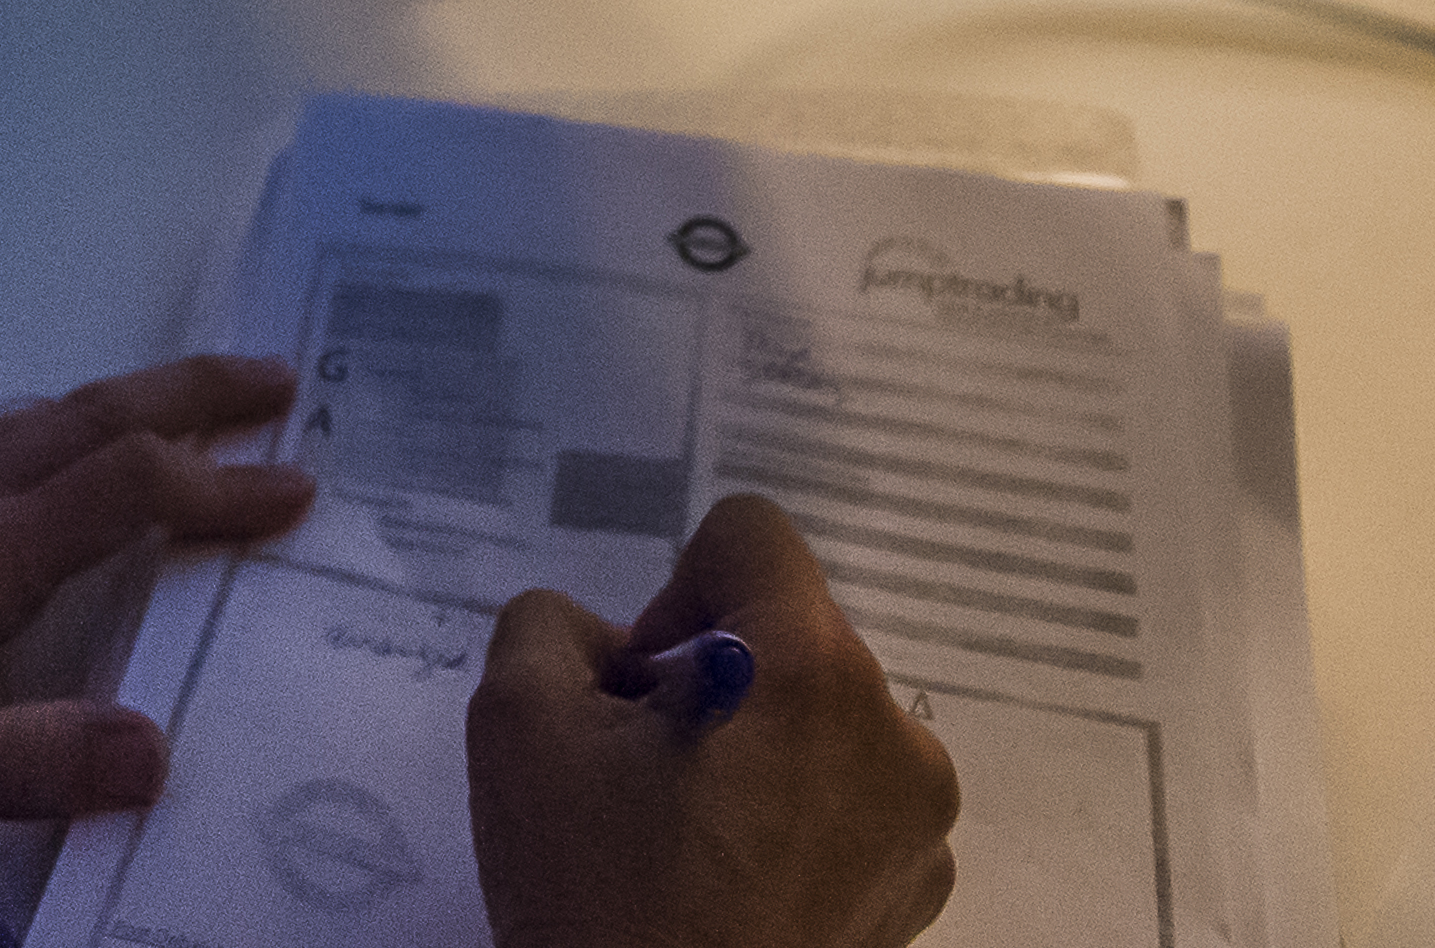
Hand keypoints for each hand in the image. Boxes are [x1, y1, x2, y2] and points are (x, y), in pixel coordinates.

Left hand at [0, 356, 313, 857]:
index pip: (123, 493)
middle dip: (192, 396)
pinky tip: (46, 448)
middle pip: (88, 419)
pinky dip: (53, 424)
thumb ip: (31, 764)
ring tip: (193, 399)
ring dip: (126, 400)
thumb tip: (160, 749)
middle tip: (281, 378)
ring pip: (34, 418)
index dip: (217, 487)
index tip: (300, 490)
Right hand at [467, 496, 960, 947]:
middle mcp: (894, 731)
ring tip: (687, 844)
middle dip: (711, 681)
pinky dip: (793, 826)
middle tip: (643, 778)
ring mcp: (917, 823)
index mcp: (815, 668)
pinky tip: (731, 891)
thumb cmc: (598, 896)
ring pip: (820, 724)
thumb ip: (551, 626)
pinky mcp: (914, 897)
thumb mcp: (518, 724)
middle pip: (789, 636)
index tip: (635, 692)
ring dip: (755, 752)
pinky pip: (850, 809)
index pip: (750, 536)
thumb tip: (617, 651)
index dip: (671, 594)